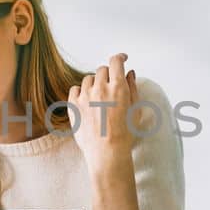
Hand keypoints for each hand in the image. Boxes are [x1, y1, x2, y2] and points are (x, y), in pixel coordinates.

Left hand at [70, 52, 138, 172]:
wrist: (107, 152)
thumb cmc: (125, 134)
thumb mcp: (135, 109)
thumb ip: (132, 87)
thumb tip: (130, 72)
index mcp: (118, 87)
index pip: (116, 62)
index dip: (119, 57)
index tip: (122, 59)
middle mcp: (100, 88)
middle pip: (102, 70)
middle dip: (108, 74)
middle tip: (112, 85)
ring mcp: (85, 96)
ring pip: (88, 79)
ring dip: (95, 83)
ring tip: (100, 97)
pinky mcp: (73, 105)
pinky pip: (75, 89)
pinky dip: (81, 91)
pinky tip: (87, 100)